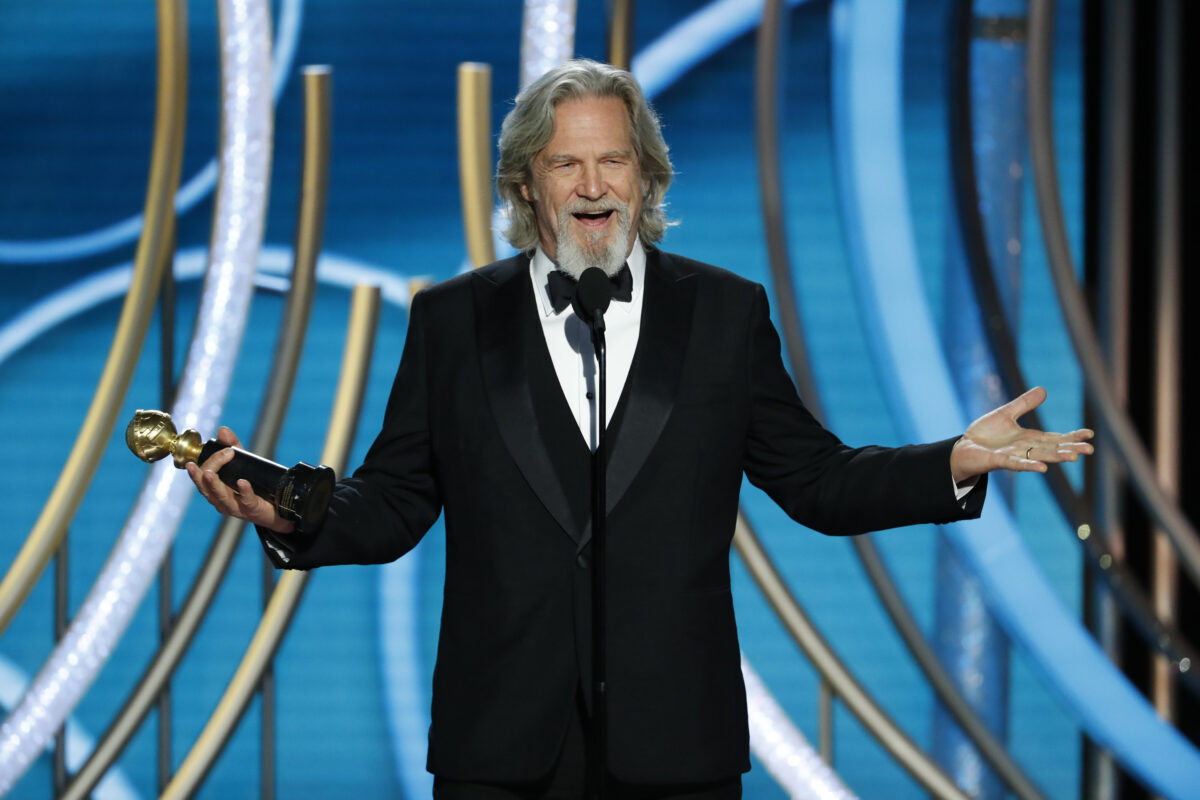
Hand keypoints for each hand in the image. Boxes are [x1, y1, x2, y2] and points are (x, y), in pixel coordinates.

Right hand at [185, 426, 295, 533]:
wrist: (277, 507)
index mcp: (215, 490)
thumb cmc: (254, 486)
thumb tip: (222, 430)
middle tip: (204, 465)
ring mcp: (236, 508)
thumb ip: (232, 446)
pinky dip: (244, 492)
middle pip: (207, 489)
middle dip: (202, 476)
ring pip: (221, 498)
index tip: (221, 448)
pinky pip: (246, 501)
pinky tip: (242, 482)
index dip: (206, 463)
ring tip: (210, 473)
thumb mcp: (243, 464)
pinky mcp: (252, 510)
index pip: (202, 478)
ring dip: (214, 485)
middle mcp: (221, 501)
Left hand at [949, 386, 1093, 484]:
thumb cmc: (984, 434)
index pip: (1055, 438)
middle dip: (1070, 449)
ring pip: (1038, 457)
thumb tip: (1043, 390)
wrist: (962, 447)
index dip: (1072, 436)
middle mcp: (1024, 449)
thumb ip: (1024, 404)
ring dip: (1055, 458)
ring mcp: (1013, 456)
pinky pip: (1016, 464)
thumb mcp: (1005, 415)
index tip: (1090, 434)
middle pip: (1051, 449)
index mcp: (1029, 439)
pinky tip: (1043, 469)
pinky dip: (1029, 466)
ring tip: (1074, 457)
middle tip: (1090, 449)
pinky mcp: (998, 461)